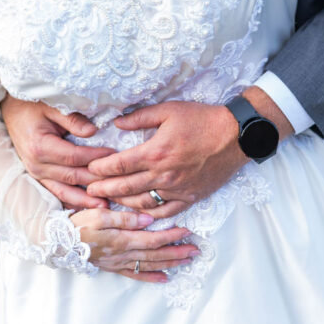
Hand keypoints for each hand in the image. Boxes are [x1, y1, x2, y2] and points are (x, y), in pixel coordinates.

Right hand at [0, 95, 112, 209]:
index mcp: (40, 147)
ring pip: (63, 191)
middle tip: (118, 184)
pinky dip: (71, 200)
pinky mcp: (37, 176)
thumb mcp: (51, 105)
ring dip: (84, 200)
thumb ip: (72, 119)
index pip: (74, 157)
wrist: (11, 110)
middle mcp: (36, 165)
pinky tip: (86, 206)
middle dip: (95, 181)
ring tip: (104, 206)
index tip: (114, 156)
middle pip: (72, 177)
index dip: (95, 158)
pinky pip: (55, 192)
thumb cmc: (32, 105)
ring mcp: (35, 173)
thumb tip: (93, 131)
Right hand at [71, 208, 198, 283]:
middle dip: (177, 252)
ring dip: (169, 263)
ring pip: (149, 264)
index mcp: (122, 238)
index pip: (153, 238)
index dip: (171, 236)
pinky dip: (151, 276)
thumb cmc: (78, 223)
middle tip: (196, 250)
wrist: (57, 241)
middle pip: (155, 254)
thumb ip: (124, 217)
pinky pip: (135, 274)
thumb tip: (149, 218)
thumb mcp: (99, 213)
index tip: (188, 231)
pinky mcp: (113, 266)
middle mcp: (123, 253)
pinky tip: (164, 277)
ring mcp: (119, 262)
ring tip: (187, 261)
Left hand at [85, 100, 248, 217]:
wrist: (235, 136)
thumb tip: (117, 123)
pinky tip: (139, 211)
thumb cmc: (202, 119)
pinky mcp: (190, 197)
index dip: (100, 169)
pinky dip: (148, 214)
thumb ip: (140, 117)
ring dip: (122, 203)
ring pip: (142, 203)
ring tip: (109, 201)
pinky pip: (164, 211)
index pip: (119, 165)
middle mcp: (163, 175)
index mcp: (155, 152)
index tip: (89, 170)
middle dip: (104, 190)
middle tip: (88, 191)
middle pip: (125, 188)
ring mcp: (177, 189)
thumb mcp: (169, 109)